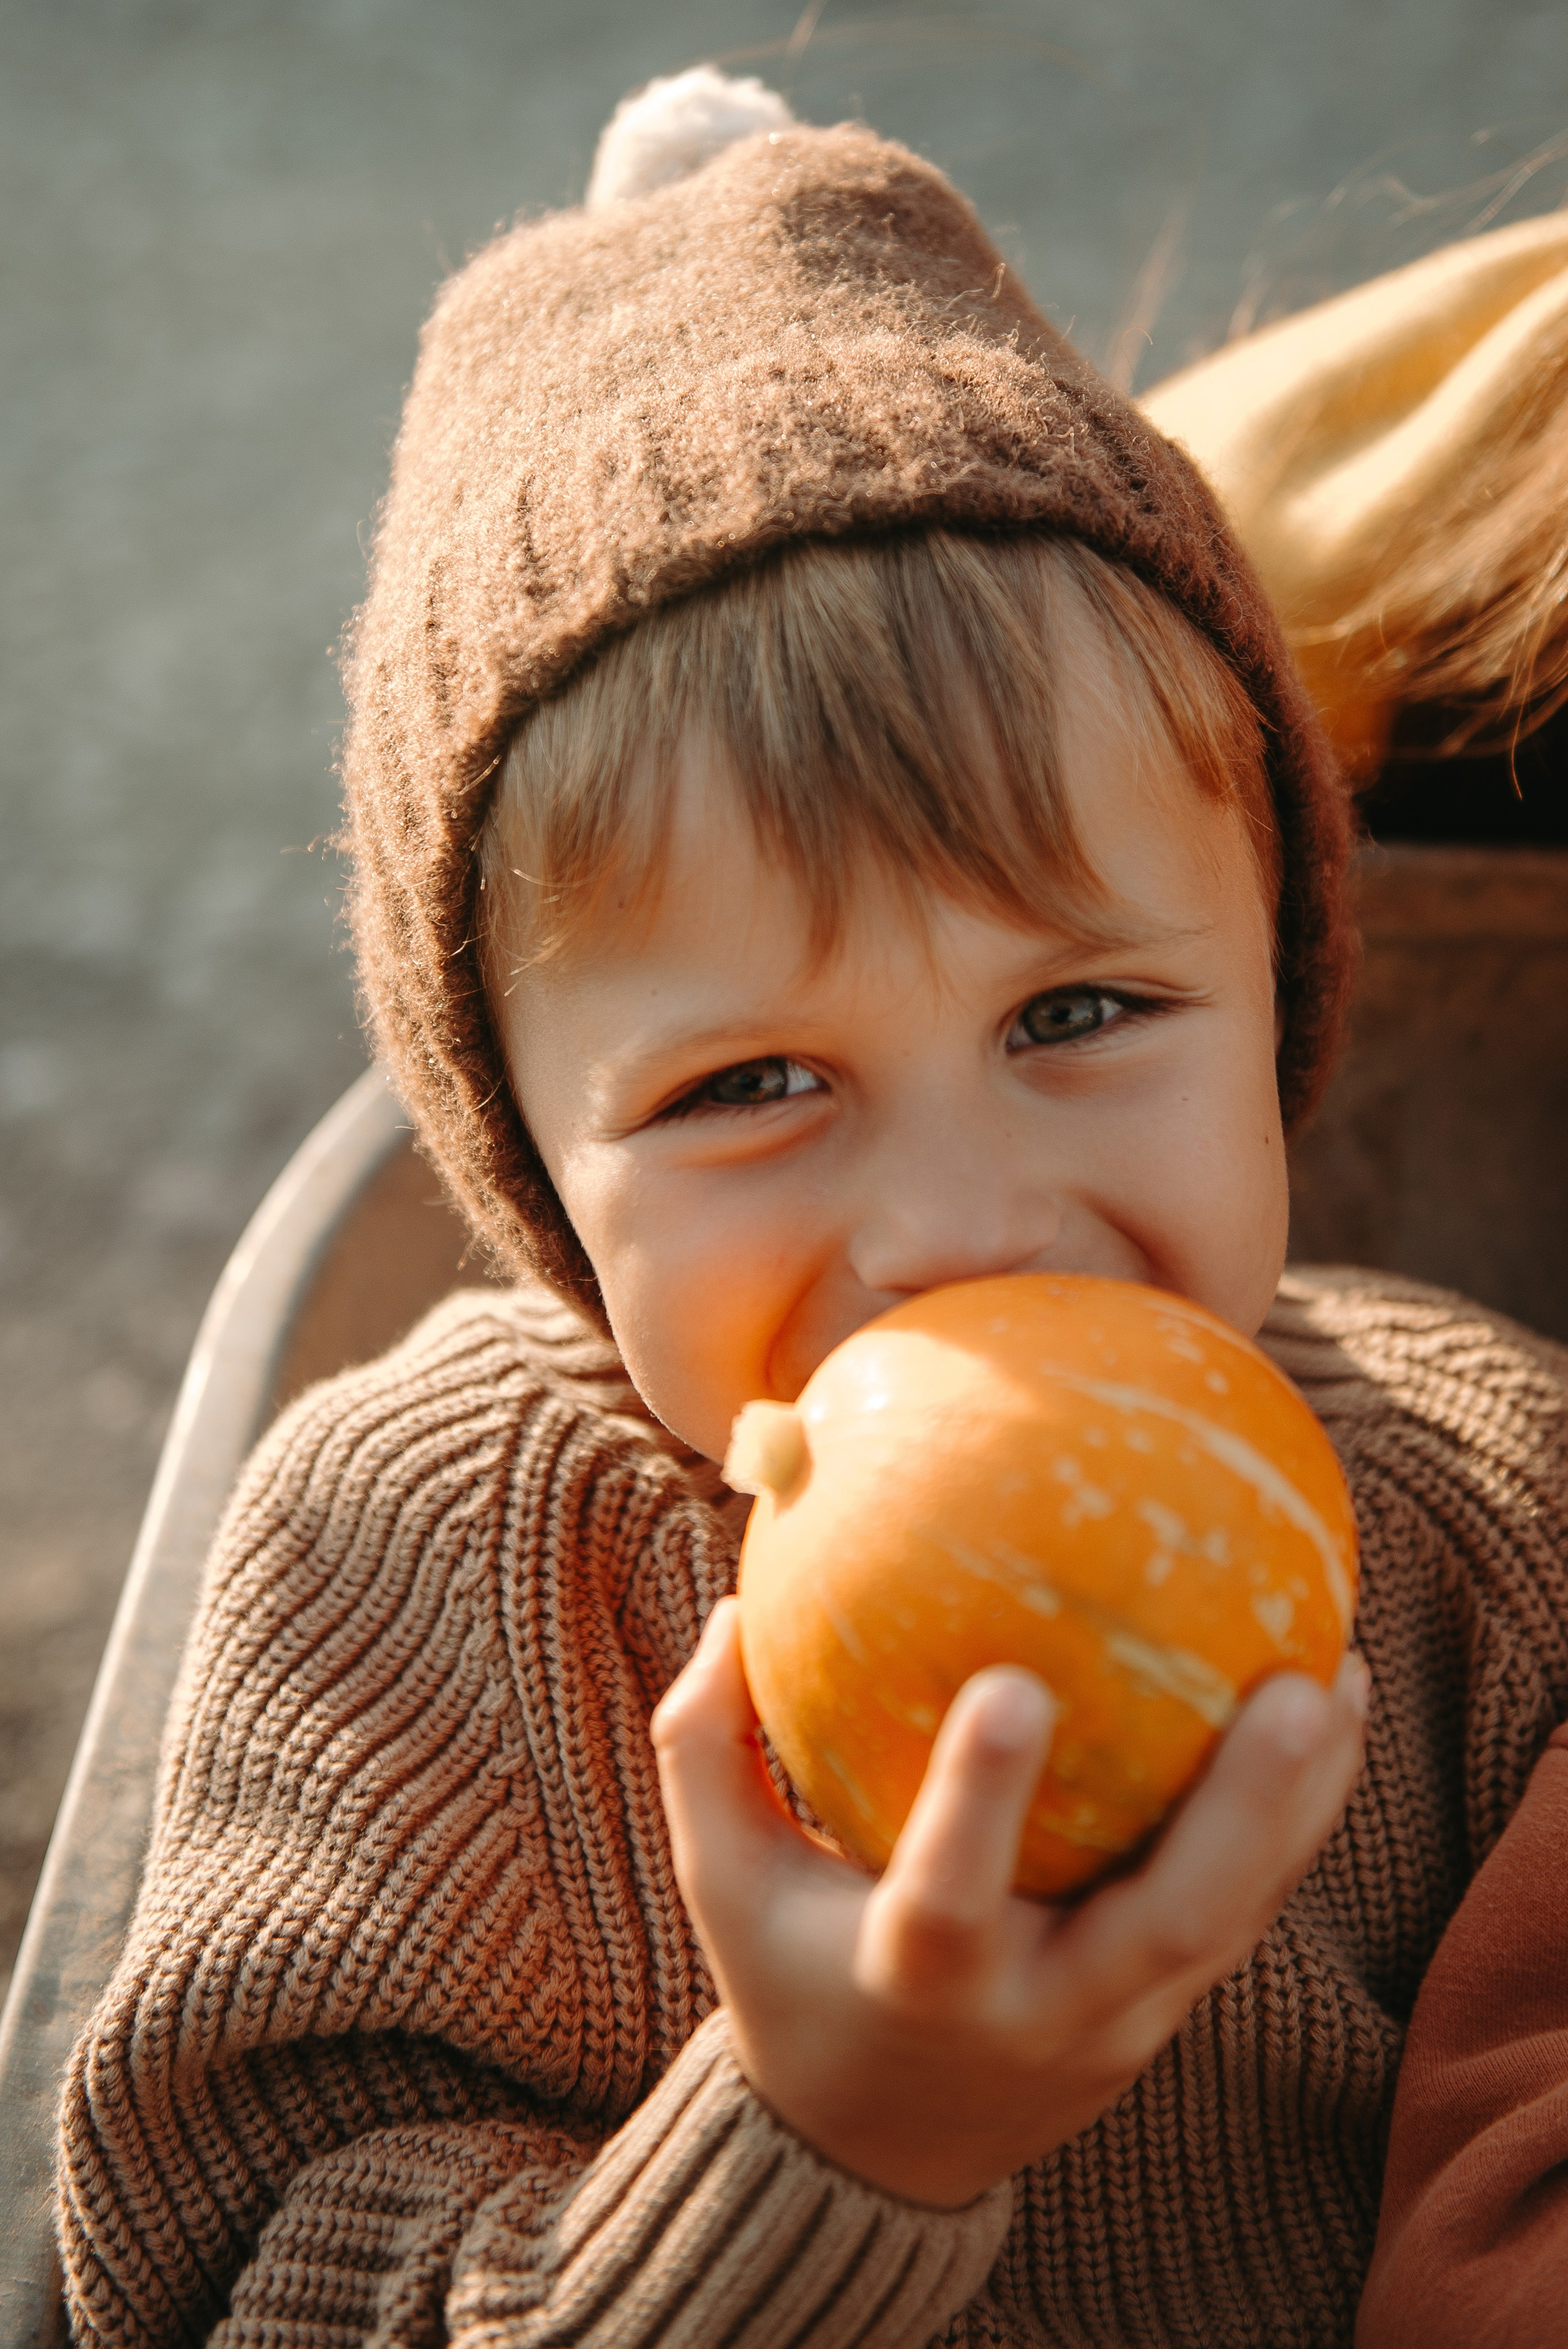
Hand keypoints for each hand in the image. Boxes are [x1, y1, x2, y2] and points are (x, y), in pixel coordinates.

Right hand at [653, 1598, 1367, 2207]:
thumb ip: (710, 1747)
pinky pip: (1243, 1909)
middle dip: (1238, 1818)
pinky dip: (1296, 1817)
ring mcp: (1118, 2021)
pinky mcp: (1163, 2010)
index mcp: (917, 1983)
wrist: (879, 2143)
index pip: (947, 1900)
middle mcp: (1037, 2010)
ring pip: (1230, 1922)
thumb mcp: (724, 1878)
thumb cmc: (791, 1973)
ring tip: (1337, 1673)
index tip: (1014, 1686)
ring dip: (1301, 1806)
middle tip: (1290, 1690)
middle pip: (1161, 1930)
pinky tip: (1330, 1706)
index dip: (978, 1802)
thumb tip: (733, 1609)